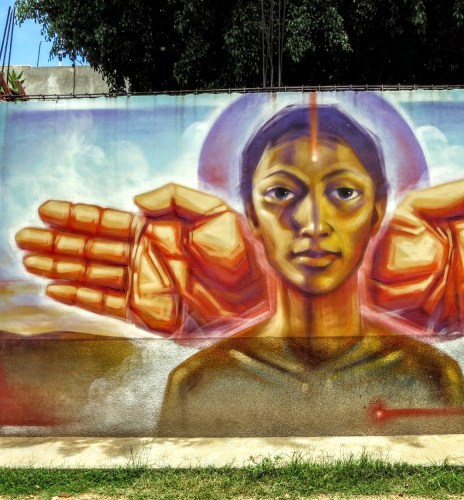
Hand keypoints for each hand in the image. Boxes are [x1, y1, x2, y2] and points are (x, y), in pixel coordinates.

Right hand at [15, 184, 266, 333]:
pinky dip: (80, 297)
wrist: (256, 300)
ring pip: (92, 273)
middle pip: (90, 247)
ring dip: (61, 267)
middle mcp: (143, 256)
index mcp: (156, 231)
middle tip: (23, 237)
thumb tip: (135, 200)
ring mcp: (142, 284)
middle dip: (57, 242)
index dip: (76, 216)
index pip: (108, 221)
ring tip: (30, 260)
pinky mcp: (146, 312)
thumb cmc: (243, 256)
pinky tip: (56, 289)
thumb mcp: (216, 213)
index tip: (45, 210)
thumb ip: (175, 198)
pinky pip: (106, 303)